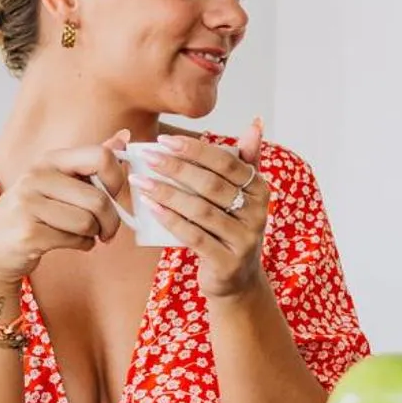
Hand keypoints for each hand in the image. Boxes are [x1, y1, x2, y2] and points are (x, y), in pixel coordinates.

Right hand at [0, 132, 131, 292]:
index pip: (101, 156)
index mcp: (50, 160)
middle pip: (99, 199)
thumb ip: (91, 162)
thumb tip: (125, 136)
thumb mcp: (59, 182)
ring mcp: (28, 204)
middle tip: (107, 230)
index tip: (114, 196)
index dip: (117, 180)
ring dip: (94, 234)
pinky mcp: (28, 233)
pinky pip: (75, 240)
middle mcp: (36, 177)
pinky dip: (82, 245)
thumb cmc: (35, 214)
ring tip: (83, 234)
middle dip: (111, 221)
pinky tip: (69, 243)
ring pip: (88, 222)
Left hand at [138, 118, 271, 299]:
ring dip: (167, 193)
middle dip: (176, 168)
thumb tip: (255, 123)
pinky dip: (171, 220)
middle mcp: (257, 214)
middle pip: (212, 185)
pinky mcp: (227, 262)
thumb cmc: (231, 229)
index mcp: (260, 191)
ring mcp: (244, 240)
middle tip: (148, 157)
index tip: (165, 141)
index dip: (196, 150)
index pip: (227, 163)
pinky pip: (194, 236)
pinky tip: (151, 207)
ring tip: (141, 181)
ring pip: (200, 210)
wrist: (236, 279)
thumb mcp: (244, 196)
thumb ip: (247, 161)